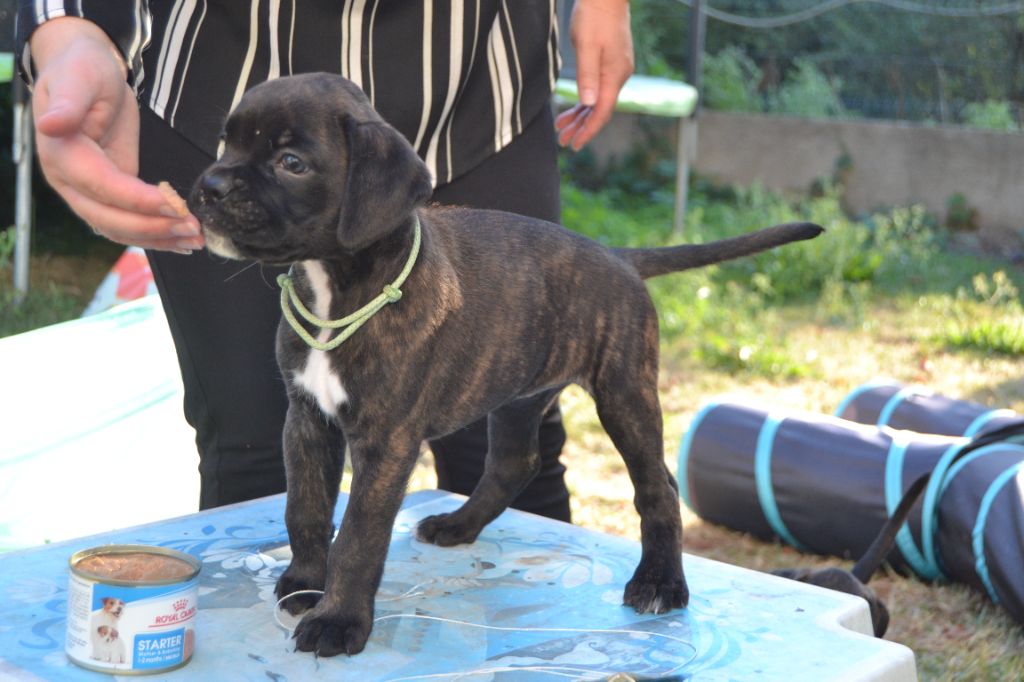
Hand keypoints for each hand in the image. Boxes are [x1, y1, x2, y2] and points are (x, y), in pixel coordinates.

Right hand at [29, 17, 202, 252]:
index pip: (102, 186)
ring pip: (119, 228)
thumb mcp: (79, 77)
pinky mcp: (108, 194)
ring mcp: (87, 192)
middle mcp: (70, 181)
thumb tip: (51, 124)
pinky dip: (155, 234)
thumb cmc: (83, 70)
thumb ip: (69, 102)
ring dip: (158, 238)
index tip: (175, 204)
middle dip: (153, 227)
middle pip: (109, 218)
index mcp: (61, 154)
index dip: (138, 200)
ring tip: (195, 240)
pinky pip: (128, 222)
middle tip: (193, 229)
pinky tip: (181, 240)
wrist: (86, 72)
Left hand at [555, 0, 633, 150]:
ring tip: (562, 127)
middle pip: (599, 110)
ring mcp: (615, 70)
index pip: (602, 111)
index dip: (588, 130)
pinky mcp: (610, 63)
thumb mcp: (586, 46)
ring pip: (597, 100)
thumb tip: (588, 102)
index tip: (575, 144)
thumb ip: (587, 75)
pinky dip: (584, 101)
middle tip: (563, 140)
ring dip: (580, 115)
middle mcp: (618, 76)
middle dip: (581, 127)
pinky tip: (573, 108)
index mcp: (614, 75)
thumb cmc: (594, 17)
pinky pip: (597, 89)